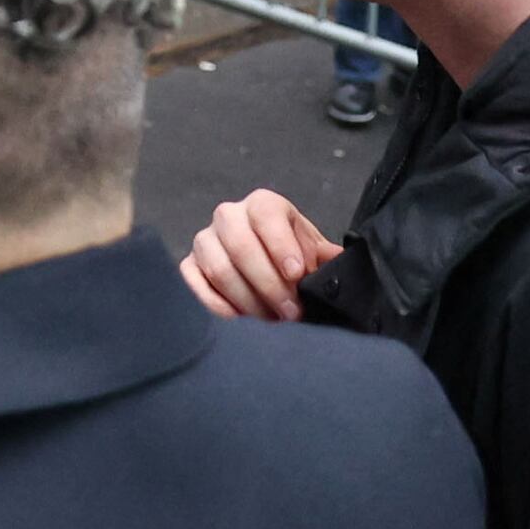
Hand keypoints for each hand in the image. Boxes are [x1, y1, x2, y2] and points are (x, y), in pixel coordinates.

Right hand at [182, 189, 338, 322]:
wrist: (269, 266)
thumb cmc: (293, 259)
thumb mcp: (314, 253)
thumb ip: (327, 258)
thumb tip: (339, 264)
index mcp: (263, 205)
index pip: (266, 215)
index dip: (281, 244)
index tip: (297, 274)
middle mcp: (229, 216)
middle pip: (240, 246)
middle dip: (269, 284)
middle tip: (291, 312)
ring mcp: (205, 241)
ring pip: (219, 269)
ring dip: (248, 301)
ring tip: (271, 323)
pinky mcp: (190, 266)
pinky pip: (194, 284)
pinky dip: (218, 307)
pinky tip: (241, 322)